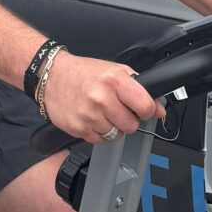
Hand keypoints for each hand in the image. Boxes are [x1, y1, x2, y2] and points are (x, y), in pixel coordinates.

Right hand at [40, 51, 158, 144]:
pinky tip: (92, 118)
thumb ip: (139, 89)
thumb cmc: (84, 73)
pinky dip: (99, 133)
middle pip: (132, 125)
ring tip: (102, 112)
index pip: (146, 106)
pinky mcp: (79, 128)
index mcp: (114, 81)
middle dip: (128, 120)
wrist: (52, 76)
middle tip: (117, 109)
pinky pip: (100, 140)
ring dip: (112, 127)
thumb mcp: (115, 71)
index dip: (148, 110)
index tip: (143, 109)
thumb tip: (159, 110)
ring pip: (116, 135)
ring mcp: (89, 115)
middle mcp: (102, 98)